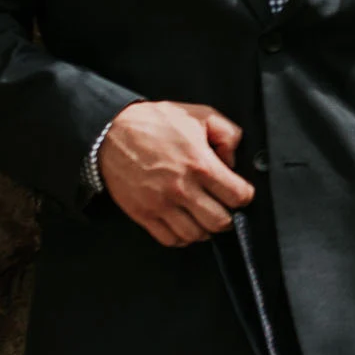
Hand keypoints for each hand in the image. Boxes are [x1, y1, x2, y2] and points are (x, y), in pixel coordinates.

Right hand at [98, 101, 253, 247]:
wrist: (110, 133)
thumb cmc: (154, 123)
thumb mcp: (199, 114)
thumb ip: (227, 133)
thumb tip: (233, 159)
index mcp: (200, 164)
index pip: (237, 196)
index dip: (244, 195)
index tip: (240, 192)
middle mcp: (181, 188)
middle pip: (220, 222)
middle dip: (228, 216)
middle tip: (224, 207)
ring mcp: (161, 204)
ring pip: (196, 235)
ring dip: (205, 228)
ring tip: (204, 216)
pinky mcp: (143, 214)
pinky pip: (170, 239)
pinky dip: (182, 237)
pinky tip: (185, 223)